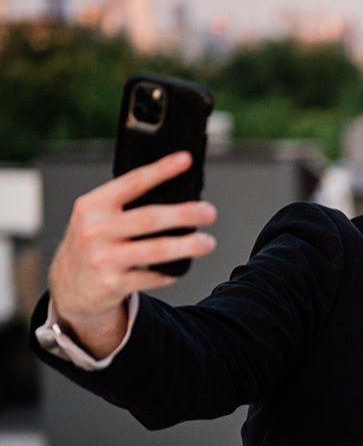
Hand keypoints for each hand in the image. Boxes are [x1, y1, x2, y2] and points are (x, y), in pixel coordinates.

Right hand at [48, 151, 216, 354]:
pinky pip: (152, 277)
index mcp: (93, 205)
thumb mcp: (97, 218)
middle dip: (184, 214)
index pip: (132, 182)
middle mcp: (95, 229)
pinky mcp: (112, 284)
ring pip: (155, 250)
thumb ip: (125, 206)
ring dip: (187, 246)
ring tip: (208, 242)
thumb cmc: (92, 243)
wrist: (69, 285)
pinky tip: (180, 267)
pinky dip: (170, 272)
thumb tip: (176, 197)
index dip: (161, 170)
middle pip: (149, 218)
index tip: (185, 160)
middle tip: (209, 212)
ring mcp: (103, 258)